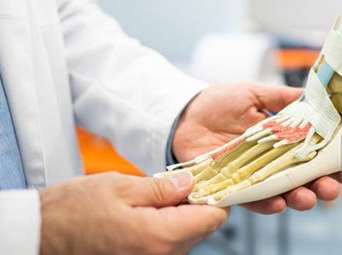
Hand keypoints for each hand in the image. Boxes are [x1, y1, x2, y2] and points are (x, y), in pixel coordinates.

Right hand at [39, 171, 228, 254]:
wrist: (40, 236)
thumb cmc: (71, 211)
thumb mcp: (118, 186)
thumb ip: (160, 187)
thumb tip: (190, 182)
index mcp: (157, 237)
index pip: (211, 219)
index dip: (214, 195)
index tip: (207, 180)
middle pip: (200, 230)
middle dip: (194, 204)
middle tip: (176, 183)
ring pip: (183, 239)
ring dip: (177, 216)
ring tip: (154, 196)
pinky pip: (165, 247)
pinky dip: (163, 228)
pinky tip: (143, 213)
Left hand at [172, 82, 340, 213]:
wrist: (184, 113)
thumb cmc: (217, 102)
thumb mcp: (253, 94)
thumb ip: (282, 97)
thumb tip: (317, 96)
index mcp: (279, 139)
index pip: (310, 154)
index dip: (327, 162)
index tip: (340, 166)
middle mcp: (267, 160)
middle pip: (299, 178)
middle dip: (317, 186)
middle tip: (328, 188)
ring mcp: (249, 174)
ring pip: (278, 192)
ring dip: (295, 198)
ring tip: (304, 198)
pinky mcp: (229, 184)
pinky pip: (248, 198)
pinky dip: (263, 203)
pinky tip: (276, 203)